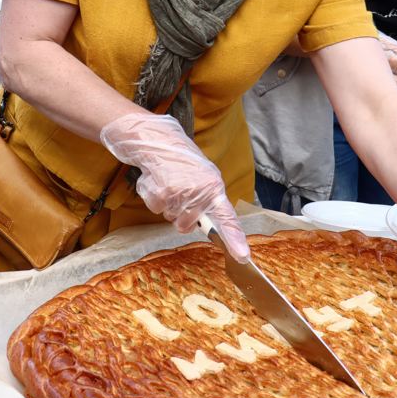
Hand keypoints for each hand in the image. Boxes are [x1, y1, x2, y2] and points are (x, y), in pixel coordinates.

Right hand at [101, 112, 248, 261]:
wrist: (159, 142)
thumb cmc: (183, 161)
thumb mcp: (205, 176)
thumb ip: (209, 200)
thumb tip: (213, 225)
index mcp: (214, 187)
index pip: (227, 218)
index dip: (235, 239)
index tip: (242, 256)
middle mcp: (199, 192)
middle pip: (187, 225)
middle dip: (180, 216)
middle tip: (178, 195)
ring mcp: (180, 194)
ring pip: (171, 218)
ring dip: (167, 206)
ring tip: (168, 184)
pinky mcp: (161, 194)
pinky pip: (157, 209)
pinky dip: (154, 199)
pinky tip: (157, 182)